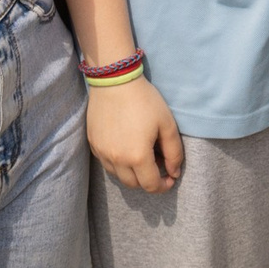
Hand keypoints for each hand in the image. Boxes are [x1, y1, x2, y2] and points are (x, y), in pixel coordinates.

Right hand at [86, 77, 184, 192]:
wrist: (115, 81)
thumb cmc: (145, 101)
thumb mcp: (167, 124)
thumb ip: (174, 152)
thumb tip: (174, 172)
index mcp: (137, 157)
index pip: (151, 185)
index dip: (163, 186)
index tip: (170, 178)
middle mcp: (117, 160)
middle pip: (134, 184)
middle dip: (148, 180)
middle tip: (158, 163)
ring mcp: (102, 153)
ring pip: (119, 176)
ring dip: (132, 173)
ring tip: (142, 155)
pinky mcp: (93, 144)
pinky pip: (107, 163)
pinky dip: (119, 163)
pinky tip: (127, 147)